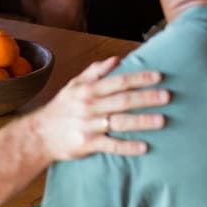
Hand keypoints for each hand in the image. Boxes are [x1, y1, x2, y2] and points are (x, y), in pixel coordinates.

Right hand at [34, 56, 168, 160]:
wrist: (39, 135)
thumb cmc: (60, 108)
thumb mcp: (74, 85)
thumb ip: (95, 71)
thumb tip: (117, 59)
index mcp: (88, 90)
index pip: (118, 81)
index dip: (139, 78)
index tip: (158, 76)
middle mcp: (90, 106)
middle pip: (122, 100)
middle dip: (146, 97)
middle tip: (168, 96)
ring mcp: (89, 126)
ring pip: (119, 122)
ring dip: (142, 121)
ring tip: (162, 120)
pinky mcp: (88, 144)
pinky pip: (111, 146)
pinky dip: (127, 146)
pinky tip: (144, 147)